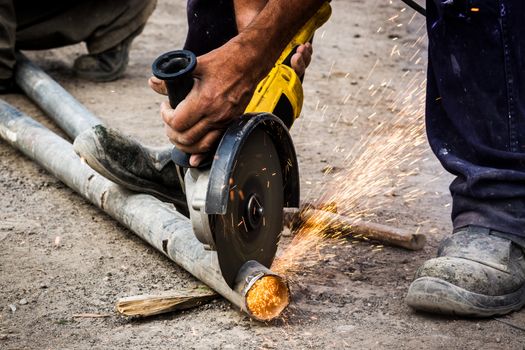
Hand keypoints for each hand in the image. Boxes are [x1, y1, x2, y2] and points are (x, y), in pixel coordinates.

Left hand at [151, 43, 258, 165]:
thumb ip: (172, 76)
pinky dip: (202, 154)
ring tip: (177, 133)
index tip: (165, 107)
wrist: (249, 63)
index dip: (165, 117)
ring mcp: (225, 121)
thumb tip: (153, 82)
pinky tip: (194, 159)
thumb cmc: (224, 61)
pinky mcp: (231, 123)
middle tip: (168, 120)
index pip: (177, 122)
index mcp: (204, 101)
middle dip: (171, 132)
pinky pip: (215, 144)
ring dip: (184, 145)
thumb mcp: (195, 64)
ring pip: (199, 146)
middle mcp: (215, 115)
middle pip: (186, 138)